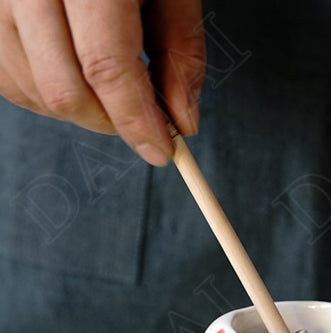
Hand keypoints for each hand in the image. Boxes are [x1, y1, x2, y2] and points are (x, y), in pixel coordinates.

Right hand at [0, 0, 204, 165]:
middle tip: (143, 125)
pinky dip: (45, 96)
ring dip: (80, 113)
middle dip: (111, 124)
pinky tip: (74, 79)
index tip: (162, 152)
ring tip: (111, 94)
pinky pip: (6, 78)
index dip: (135, 120)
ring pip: (32, 89)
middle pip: (63, 87)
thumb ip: (181, 53)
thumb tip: (182, 123)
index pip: (104, 65)